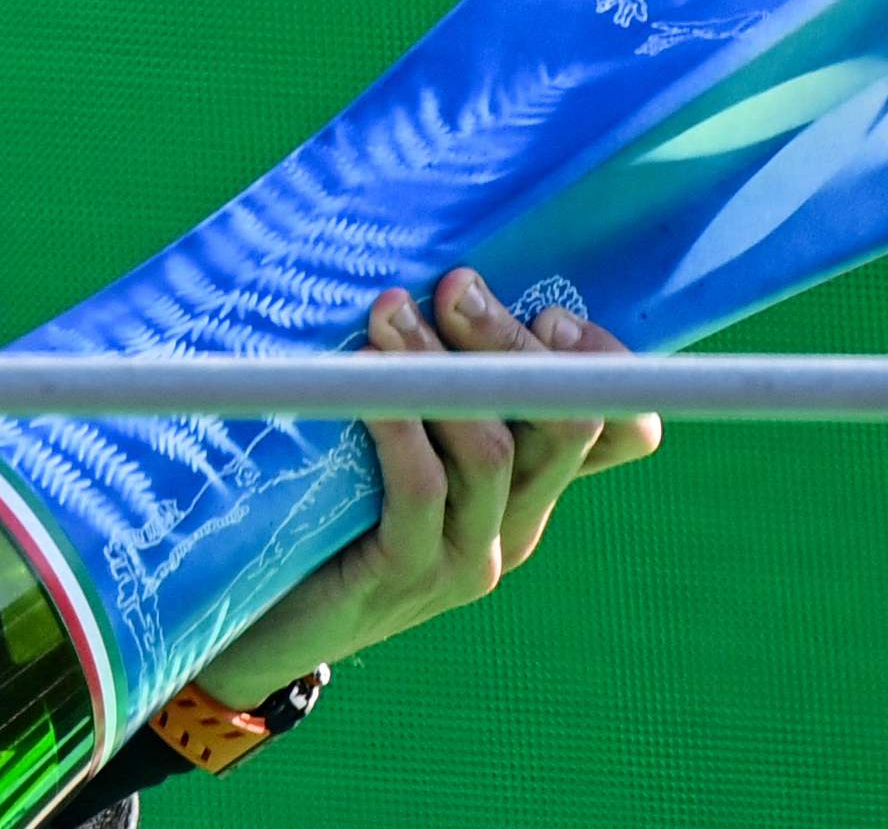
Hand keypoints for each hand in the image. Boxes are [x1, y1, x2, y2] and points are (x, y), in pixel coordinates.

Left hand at [189, 267, 662, 708]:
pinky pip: (421, 488)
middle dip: (512, 340)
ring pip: (492, 448)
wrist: (269, 620)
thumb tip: (436, 267)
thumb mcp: (401, 430)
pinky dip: (399, 424)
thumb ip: (432, 375)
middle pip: (562, 421)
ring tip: (388, 310)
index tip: (547, 307)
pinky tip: (368, 382)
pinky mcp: (409, 575)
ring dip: (442, 366)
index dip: (603, 364)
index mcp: (533, 484)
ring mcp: (470, 556)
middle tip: (457, 284)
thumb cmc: (331, 501)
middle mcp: (518, 521)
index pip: (619, 426)